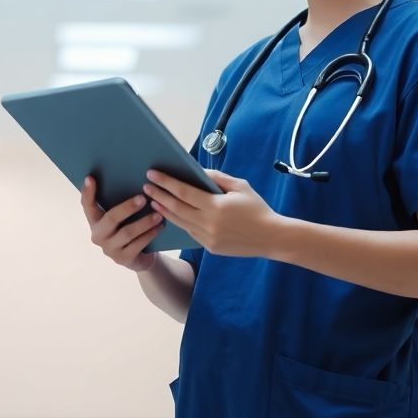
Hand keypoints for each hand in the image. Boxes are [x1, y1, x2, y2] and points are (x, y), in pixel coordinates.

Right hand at [80, 175, 163, 271]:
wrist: (140, 258)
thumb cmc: (130, 229)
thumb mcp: (122, 218)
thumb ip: (121, 204)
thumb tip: (133, 179)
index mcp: (95, 222)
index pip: (87, 206)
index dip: (87, 193)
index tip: (91, 178)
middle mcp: (98, 236)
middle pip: (111, 218)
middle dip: (127, 207)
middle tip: (143, 198)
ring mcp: (110, 249)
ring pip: (128, 233)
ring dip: (145, 222)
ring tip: (158, 214)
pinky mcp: (123, 259)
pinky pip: (138, 244)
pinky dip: (150, 234)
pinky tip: (160, 226)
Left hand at [143, 169, 282, 257]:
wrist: (272, 237)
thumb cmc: (257, 208)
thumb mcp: (240, 186)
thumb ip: (217, 177)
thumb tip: (196, 170)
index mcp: (216, 206)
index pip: (183, 192)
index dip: (166, 182)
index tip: (152, 174)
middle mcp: (209, 224)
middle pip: (176, 208)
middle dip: (159, 195)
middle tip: (145, 186)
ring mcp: (208, 238)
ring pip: (180, 222)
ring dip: (164, 210)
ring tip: (153, 200)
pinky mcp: (210, 247)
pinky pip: (190, 232)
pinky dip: (180, 222)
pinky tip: (172, 214)